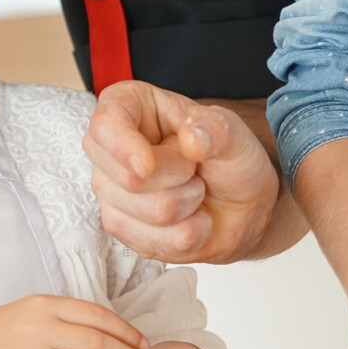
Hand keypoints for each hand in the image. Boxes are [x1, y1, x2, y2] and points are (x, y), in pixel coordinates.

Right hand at [84, 81, 279, 263]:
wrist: (242, 206)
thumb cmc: (228, 160)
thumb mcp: (234, 134)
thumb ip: (217, 130)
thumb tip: (191, 140)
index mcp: (129, 107)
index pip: (105, 124)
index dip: (123, 147)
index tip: (148, 166)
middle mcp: (109, 148)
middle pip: (129, 178)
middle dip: (180, 178)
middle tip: (195, 168)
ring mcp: (110, 190)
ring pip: (149, 211)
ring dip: (189, 204)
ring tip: (195, 191)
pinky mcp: (119, 227)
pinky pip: (153, 241)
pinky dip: (187, 234)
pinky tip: (192, 219)